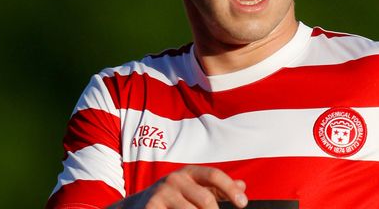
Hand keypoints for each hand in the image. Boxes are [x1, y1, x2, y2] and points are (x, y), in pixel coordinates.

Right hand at [107, 165, 247, 208]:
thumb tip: (243, 186)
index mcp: (188, 172)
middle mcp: (174, 179)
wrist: (136, 207)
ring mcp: (161, 193)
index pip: (214, 175)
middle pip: (205, 200)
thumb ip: (216, 188)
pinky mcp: (151, 207)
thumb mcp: (193, 189)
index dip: (230, 189)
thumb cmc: (172, 198)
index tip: (243, 204)